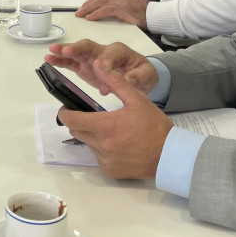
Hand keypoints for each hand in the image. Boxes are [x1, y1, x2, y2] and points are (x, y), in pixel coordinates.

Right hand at [45, 39, 158, 93]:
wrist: (139, 78)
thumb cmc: (142, 73)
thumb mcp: (147, 75)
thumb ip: (137, 77)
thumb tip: (128, 80)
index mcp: (119, 51)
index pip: (109, 54)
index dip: (104, 62)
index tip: (100, 70)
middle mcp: (103, 52)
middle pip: (88, 46)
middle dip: (77, 48)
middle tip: (66, 50)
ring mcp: (92, 60)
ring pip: (76, 53)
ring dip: (63, 52)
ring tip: (50, 52)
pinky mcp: (85, 68)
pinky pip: (72, 63)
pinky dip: (61, 61)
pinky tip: (50, 60)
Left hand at [57, 63, 172, 178]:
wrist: (170, 156)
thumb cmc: (154, 126)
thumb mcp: (137, 99)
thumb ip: (115, 82)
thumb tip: (98, 65)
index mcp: (105, 126)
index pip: (71, 120)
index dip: (65, 113)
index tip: (67, 108)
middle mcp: (101, 145)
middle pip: (77, 131)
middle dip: (79, 122)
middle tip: (92, 116)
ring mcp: (105, 160)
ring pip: (88, 144)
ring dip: (93, 136)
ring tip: (112, 131)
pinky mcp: (110, 171)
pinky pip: (99, 158)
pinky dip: (103, 151)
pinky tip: (119, 145)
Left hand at [76, 0, 148, 28]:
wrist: (154, 15)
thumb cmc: (142, 12)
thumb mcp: (127, 2)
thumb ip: (116, 2)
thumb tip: (102, 8)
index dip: (91, 0)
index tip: (85, 5)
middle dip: (87, 5)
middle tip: (79, 11)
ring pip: (98, 3)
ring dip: (87, 9)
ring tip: (80, 15)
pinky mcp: (121, 8)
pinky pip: (104, 11)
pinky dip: (95, 14)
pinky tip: (89, 18)